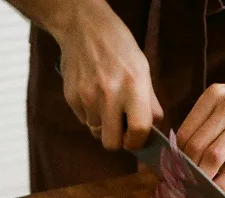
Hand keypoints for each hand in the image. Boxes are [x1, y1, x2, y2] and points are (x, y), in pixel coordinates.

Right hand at [55, 2, 162, 149]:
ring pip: (96, 132)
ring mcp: (87, 97)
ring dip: (103, 125)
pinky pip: (83, 120)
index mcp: (134, 87)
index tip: (136, 139)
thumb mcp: (143, 69)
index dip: (138, 142)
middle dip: (117, 140)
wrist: (84, 27)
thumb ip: (150, 102)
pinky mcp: (71, 97)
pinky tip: (93, 95)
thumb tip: (153, 129)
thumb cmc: (120, 48)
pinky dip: (90, 114)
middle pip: (111, 143)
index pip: (138, 130)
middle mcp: (110, 95)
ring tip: (106, 105)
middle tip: (120, 128)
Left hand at [176, 78, 224, 189]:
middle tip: (183, 187)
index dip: (176, 157)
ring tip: (197, 191)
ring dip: (202, 179)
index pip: (184, 133)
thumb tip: (185, 153)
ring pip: (212, 157)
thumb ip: (209, 120)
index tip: (174, 172)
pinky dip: (223, 183)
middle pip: (195, 147)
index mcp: (213, 96)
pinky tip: (218, 192)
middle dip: (186, 171)